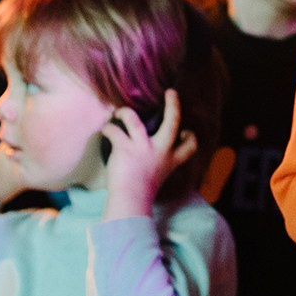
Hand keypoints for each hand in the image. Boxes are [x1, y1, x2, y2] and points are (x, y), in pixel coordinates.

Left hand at [101, 89, 196, 220]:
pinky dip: (108, 128)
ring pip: (134, 120)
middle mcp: (160, 151)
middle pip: (173, 122)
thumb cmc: (141, 193)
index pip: (190, 145)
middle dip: (174, 105)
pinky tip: (105, 130)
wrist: (130, 202)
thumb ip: (157, 164)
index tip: (186, 131)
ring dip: (124, 112)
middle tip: (171, 93)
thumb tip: (146, 155)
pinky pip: (114, 130)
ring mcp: (143, 148)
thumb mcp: (157, 177)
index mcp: (170, 161)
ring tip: (119, 111)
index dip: (190, 136)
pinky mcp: (125, 148)